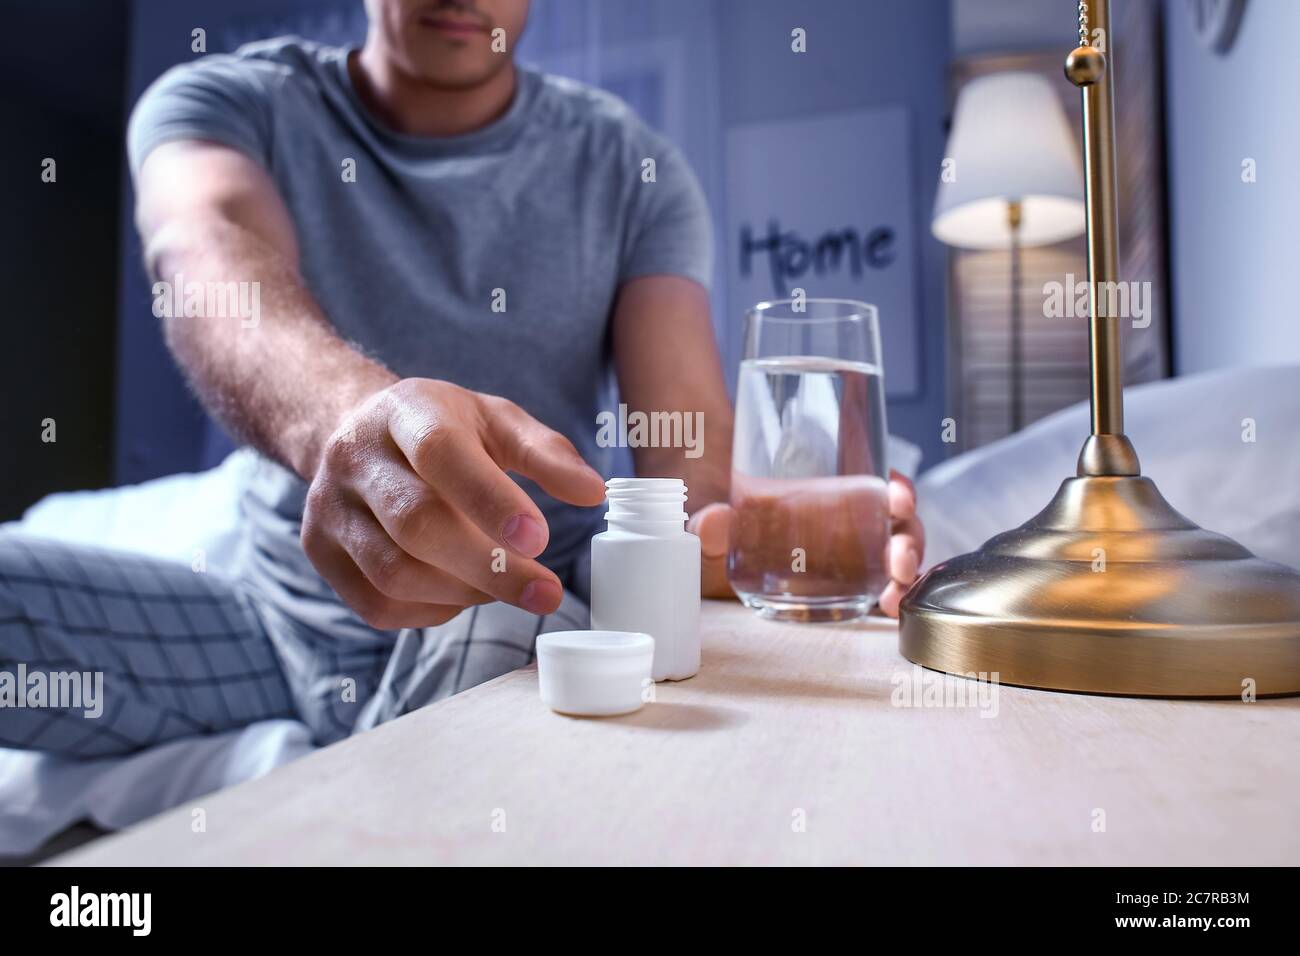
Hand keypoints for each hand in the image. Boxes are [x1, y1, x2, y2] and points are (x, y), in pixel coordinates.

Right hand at [302, 378, 605, 628]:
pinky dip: (431, 611)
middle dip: (489, 567)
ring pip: (394, 572)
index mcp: (404, 412)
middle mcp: (354, 457)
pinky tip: (461, 593)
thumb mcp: (497, 421)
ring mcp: (329, 507)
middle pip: (416, 524)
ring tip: (506, 585)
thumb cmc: (442, 429)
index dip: (489, 500)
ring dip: (463, 593)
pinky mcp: (319, 551)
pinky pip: (377, 603)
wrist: (354, 430)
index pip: (439, 454)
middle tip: (545, 590)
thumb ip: (547, 454)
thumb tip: (594, 493)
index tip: (540, 539)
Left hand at [688, 469, 924, 617]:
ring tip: (892, 595)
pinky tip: (887, 609)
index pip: (876, 480)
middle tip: (897, 560)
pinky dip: (891, 594)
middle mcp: (853, 517)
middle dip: (908, 539)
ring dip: (905, 573)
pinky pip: (882, 584)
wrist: (725, 551)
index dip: (897, 487)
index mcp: (831, 489)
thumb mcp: (721, 521)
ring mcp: (856, 551)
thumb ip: (713, 523)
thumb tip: (710, 524)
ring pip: (897, 554)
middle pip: (896, 522)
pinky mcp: (851, 583)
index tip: (898, 497)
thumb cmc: (734, 524)